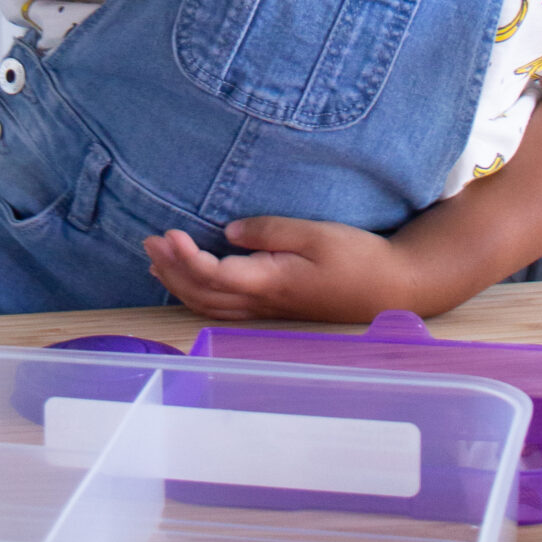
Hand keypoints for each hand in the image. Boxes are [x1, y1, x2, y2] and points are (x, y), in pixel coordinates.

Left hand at [144, 215, 410, 321]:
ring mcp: (267, 309)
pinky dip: (197, 293)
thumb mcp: (316, 235)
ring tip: (154, 259)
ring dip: (179, 283)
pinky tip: (188, 279)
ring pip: (209, 304)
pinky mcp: (274, 307)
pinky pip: (223, 307)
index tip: (167, 233)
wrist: (393, 287)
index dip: (185, 258)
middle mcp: (262, 301)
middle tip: (148, 240)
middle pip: (202, 293)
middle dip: (171, 269)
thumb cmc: (359, 258)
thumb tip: (227, 233)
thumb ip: (269, 232)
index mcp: (270, 282)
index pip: (214, 275)